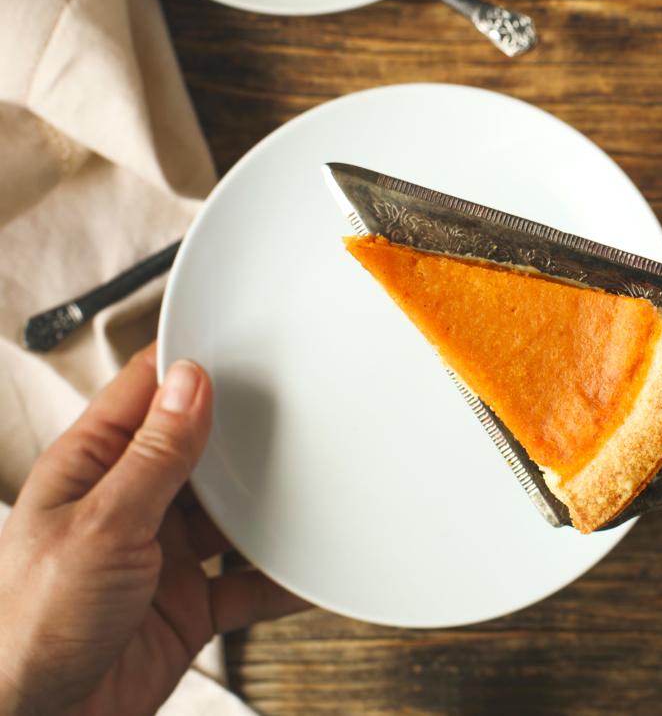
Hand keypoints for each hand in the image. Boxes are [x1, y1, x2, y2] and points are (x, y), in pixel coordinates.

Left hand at [0, 345, 307, 715]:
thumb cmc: (27, 629)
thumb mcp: (100, 527)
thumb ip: (153, 457)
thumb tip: (189, 382)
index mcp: (89, 470)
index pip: (145, 394)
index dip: (192, 366)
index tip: (245, 348)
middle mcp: (126, 506)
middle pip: (199, 451)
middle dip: (245, 435)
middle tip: (298, 409)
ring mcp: (159, 558)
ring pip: (230, 515)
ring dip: (270, 507)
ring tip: (316, 484)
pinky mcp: (186, 607)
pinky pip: (247, 584)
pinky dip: (282, 578)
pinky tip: (311, 567)